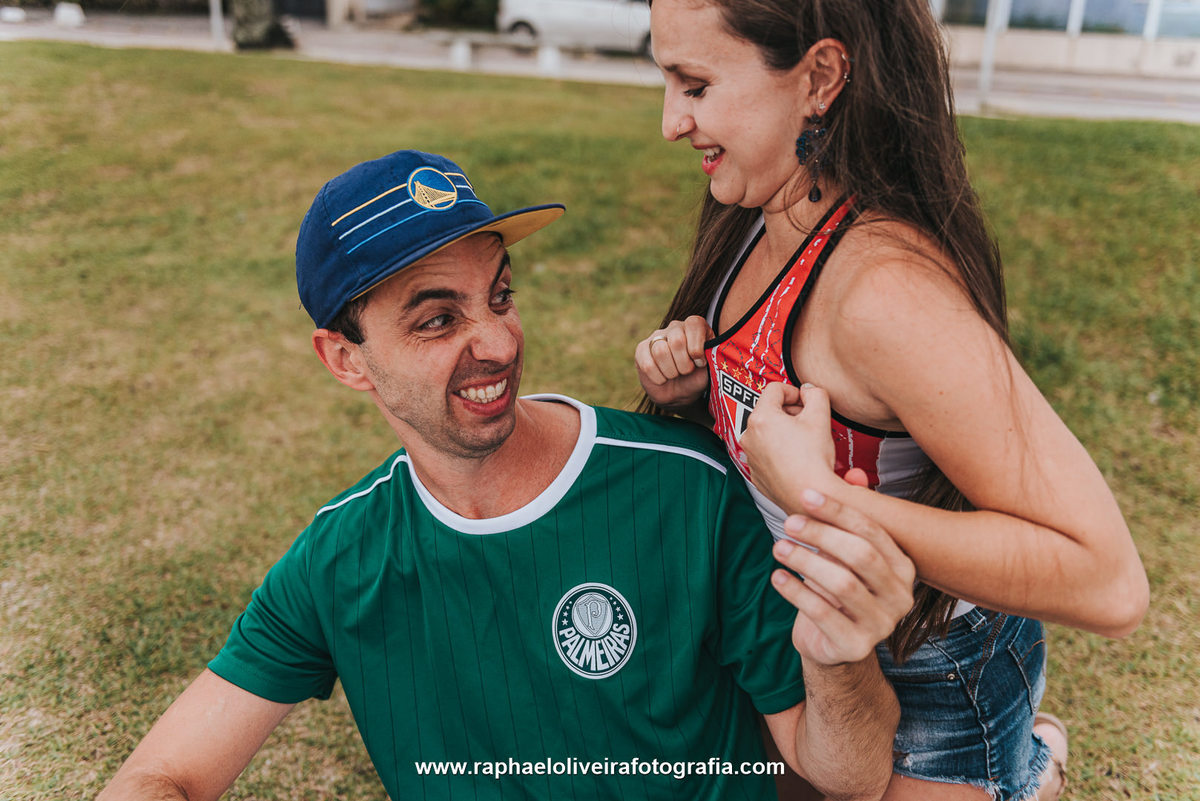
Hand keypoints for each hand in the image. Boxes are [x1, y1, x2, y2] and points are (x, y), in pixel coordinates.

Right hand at [635, 316, 712, 408]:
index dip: (697, 347)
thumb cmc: (696, 377)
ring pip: (660, 351)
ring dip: (671, 372)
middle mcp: (675, 327)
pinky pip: (647, 364)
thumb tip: (707, 350)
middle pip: (677, 340)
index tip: (700, 363)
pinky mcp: (641, 350)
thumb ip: (712, 356)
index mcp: (695, 327)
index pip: (694, 324)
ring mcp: (656, 337)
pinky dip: (658, 378)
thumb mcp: (711, 368)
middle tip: (686, 372)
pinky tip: (663, 378)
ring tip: (675, 375)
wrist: (680, 393)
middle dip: (684, 364)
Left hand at [742, 382, 839, 505]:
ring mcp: (751, 456)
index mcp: (761, 418)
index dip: (794, 391)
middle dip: (790, 412)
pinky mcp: (756, 472)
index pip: (775, 389)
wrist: (809, 496)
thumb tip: (809, 390)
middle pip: (769, 410)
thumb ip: (816, 394)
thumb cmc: (812, 460)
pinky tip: (796, 458)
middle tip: (809, 421)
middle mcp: (749, 436)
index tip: (806, 402)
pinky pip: (766, 452)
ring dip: (784, 431)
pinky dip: (779, 450)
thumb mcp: (820, 417)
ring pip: (767, 432)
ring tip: (804, 441)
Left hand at [770, 490, 914, 665]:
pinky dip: (796, 592)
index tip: (804, 495)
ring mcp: (882, 624)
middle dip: (821, 534)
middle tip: (788, 522)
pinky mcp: (856, 646)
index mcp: (904, 568)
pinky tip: (777, 577)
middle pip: (860, 555)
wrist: (834, 645)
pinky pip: (823, 613)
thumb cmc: (838, 590)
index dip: (838, 510)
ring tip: (777, 547)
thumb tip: (855, 473)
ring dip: (805, 561)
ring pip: (842, 583)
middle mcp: (901, 596)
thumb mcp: (846, 554)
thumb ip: (851, 518)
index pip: (872, 532)